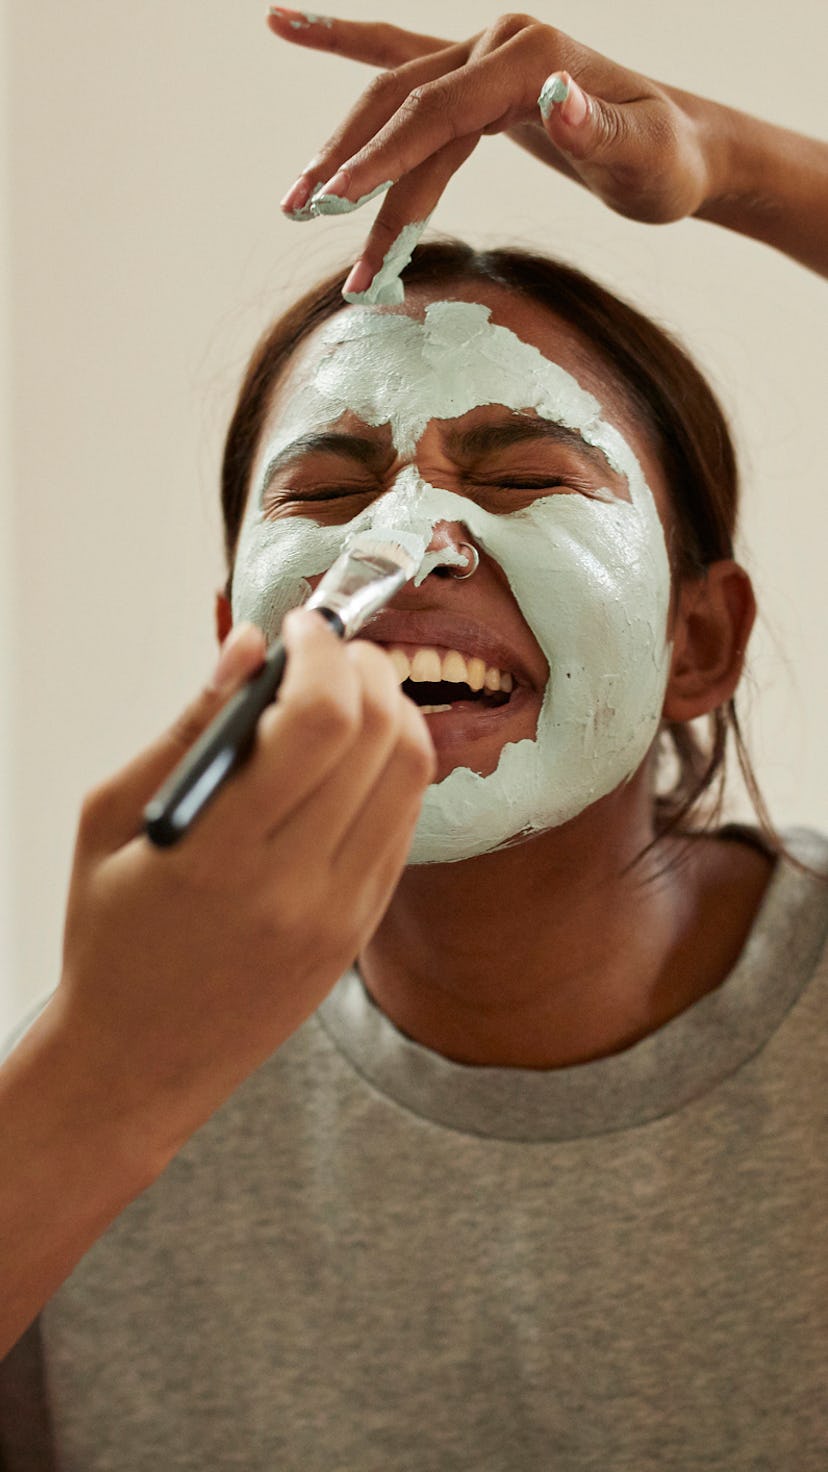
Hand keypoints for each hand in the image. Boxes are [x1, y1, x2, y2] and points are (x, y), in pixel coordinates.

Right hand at [55, 612, 434, 1164]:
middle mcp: (297, 888)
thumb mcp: (110, 820)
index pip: (320, 722)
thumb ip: (190, 726)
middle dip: (366, 666)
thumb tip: (251, 645)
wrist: (137, 1063)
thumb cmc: (109, 937)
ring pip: (411, 777)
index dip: (324, 651)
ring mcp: (341, 915)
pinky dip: (391, 768)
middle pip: (383, 737)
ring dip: (392, 710)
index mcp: (219, 856)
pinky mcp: (361, 931)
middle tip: (329, 647)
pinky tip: (350, 755)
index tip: (302, 626)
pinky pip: (404, 825)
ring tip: (346, 690)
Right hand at [270, 11, 713, 290]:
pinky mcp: (475, 80)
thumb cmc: (667, 162)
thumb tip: (554, 96)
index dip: (387, 157)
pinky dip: (343, 44)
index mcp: (531, 56)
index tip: (340, 202)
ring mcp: (483, 57)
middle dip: (349, 162)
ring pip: (393, 100)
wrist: (682, 147)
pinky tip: (288, 24)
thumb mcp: (645, 157)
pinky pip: (399, 59)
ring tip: (297, 203)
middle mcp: (500, 45)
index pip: (439, 110)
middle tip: (300, 213)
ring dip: (343, 150)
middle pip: (402, 103)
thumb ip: (598, 128)